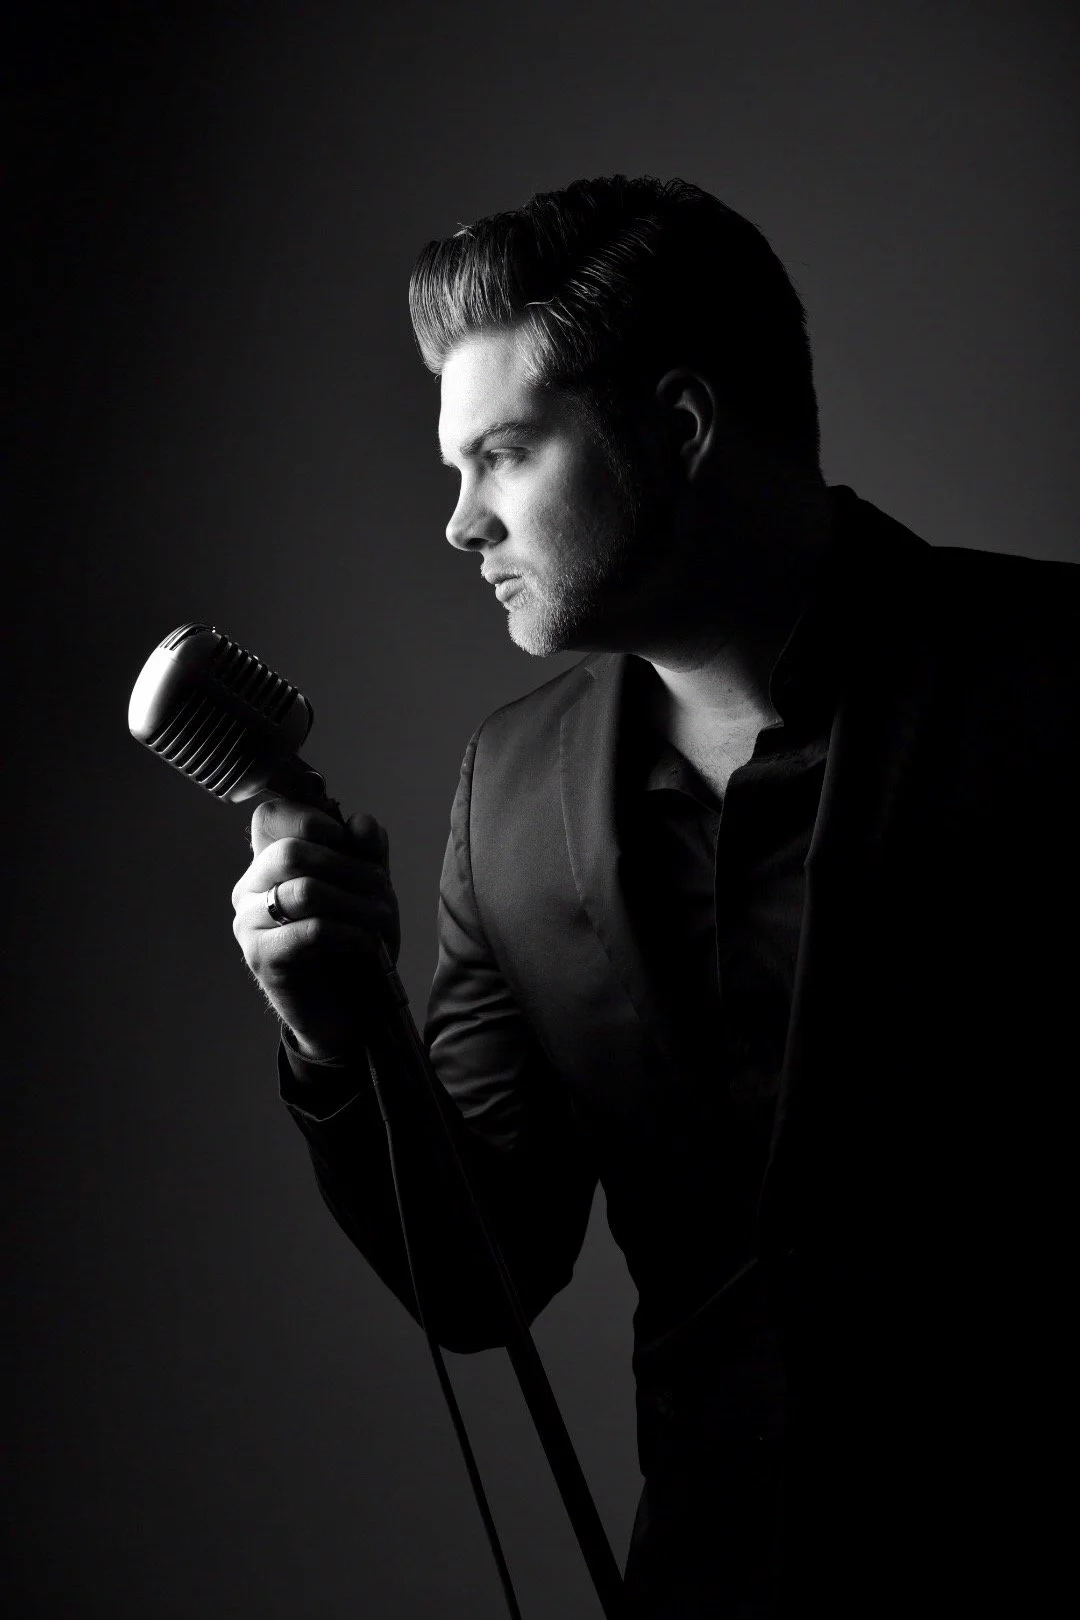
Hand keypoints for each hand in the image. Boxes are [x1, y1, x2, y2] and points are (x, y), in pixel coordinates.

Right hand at [231, 799, 400, 1059]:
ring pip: (304, 891)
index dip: (316, 822)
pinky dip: (350, 933)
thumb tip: (360, 822)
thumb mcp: (370, 889)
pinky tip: (368, 944)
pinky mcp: (262, 959)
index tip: (350, 844)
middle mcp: (249, 889)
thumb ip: (367, 851)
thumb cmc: (355, 945)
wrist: (351, 1013)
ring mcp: (249, 925)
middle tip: (382, 890)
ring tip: (383, 921)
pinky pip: (311, 931)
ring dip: (358, 903)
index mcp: (268, 864)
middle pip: (290, 851)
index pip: (271, 816)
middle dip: (350, 867)